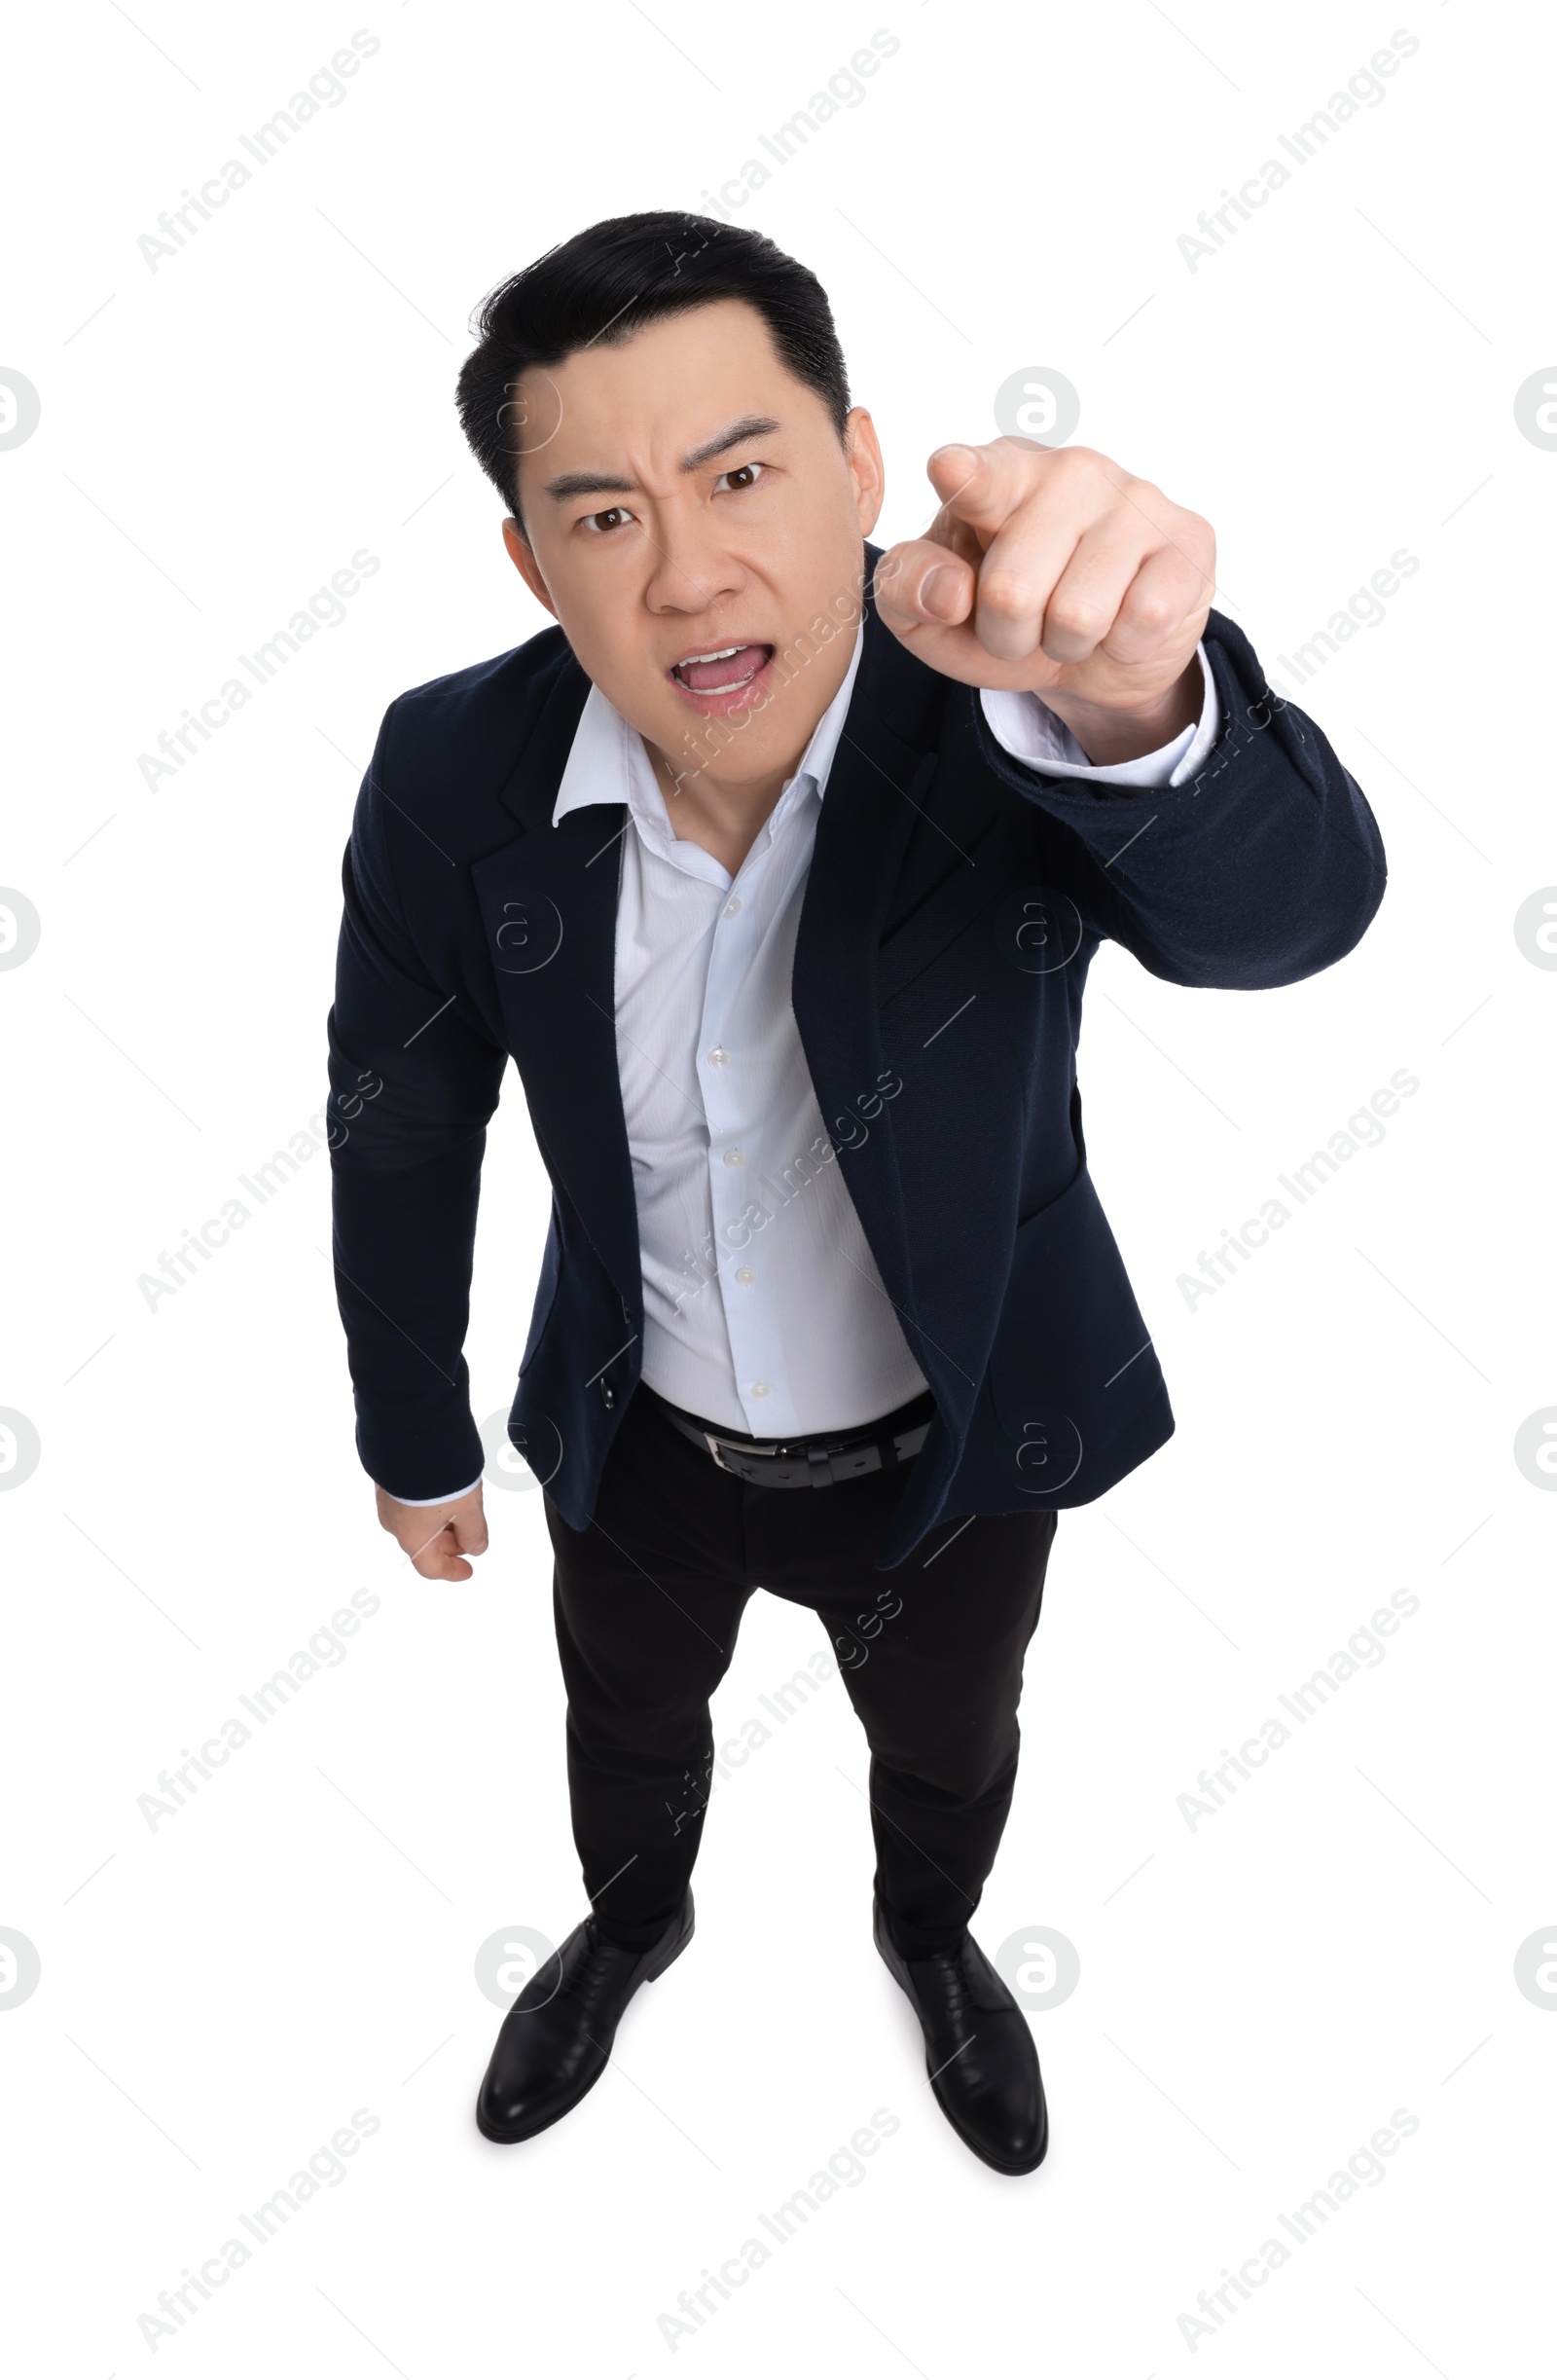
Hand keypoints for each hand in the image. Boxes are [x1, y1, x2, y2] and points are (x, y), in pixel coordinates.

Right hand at [376, 1482, 487, 1579]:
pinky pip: (409, 1503)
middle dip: (450, 1543)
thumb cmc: (440, 1478)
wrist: (411, 1436)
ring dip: (439, 1523)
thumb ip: (474, 1533)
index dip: (452, 1571)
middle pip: (424, 1545)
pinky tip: (444, 1493)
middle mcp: (394, 1524)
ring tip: (462, 1508)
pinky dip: (429, 1506)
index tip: (468, 1570)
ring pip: (417, 1523)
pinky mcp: (387, 1481)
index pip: (431, 1567)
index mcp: (413, 1538)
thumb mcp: (469, 1510)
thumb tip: (476, 1548)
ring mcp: (387, 1501)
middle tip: (472, 1535)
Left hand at [873, 439, 1215, 764]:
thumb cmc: (1009, 613)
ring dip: (1064, 645)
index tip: (951, 470)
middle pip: (1011, 591)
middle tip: (1022, 622)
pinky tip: (1123, 619)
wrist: (1097, 650)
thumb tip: (950, 592)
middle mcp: (1070, 469)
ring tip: (1070, 623)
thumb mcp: (936, 613)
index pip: (979, 475)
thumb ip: (907, 590)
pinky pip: (1141, 623)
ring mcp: (1136, 497)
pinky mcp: (1188, 540)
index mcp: (1001, 472)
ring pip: (1077, 616)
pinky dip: (1121, 647)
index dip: (964, 479)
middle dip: (1007, 634)